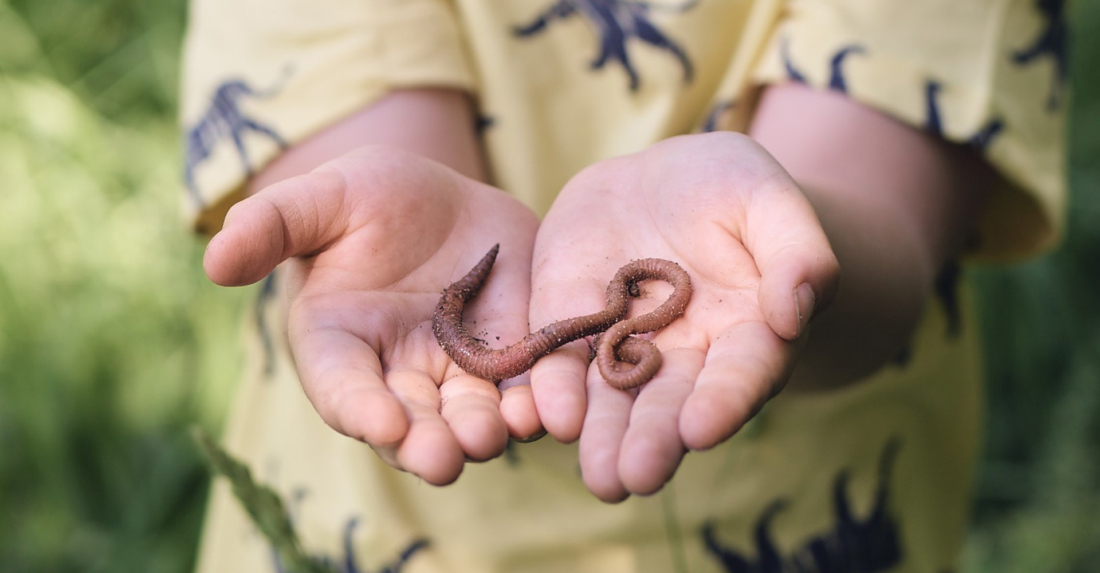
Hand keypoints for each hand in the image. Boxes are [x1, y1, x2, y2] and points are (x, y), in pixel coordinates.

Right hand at [204, 146, 539, 484]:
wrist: (449, 200)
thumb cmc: (370, 198)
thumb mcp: (321, 198)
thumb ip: (271, 225)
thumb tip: (213, 259)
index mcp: (338, 343)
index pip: (341, 386)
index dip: (357, 407)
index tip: (378, 422)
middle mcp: (395, 374)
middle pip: (406, 422)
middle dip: (423, 442)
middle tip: (443, 457)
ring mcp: (456, 375)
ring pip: (467, 418)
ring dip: (481, 433)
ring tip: (495, 433)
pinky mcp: (512, 363)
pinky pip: (524, 394)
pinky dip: (535, 406)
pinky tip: (547, 410)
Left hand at [527, 132, 838, 500]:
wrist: (658, 179)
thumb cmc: (731, 189)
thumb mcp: (769, 201)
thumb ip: (797, 254)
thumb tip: (793, 313)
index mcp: (744, 333)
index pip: (738, 374)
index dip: (722, 401)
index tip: (702, 428)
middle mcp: (682, 355)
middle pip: (668, 403)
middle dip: (652, 439)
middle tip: (636, 476)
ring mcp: (620, 344)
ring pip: (610, 397)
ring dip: (601, 435)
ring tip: (599, 476)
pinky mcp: (568, 322)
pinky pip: (557, 359)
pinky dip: (552, 388)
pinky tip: (549, 416)